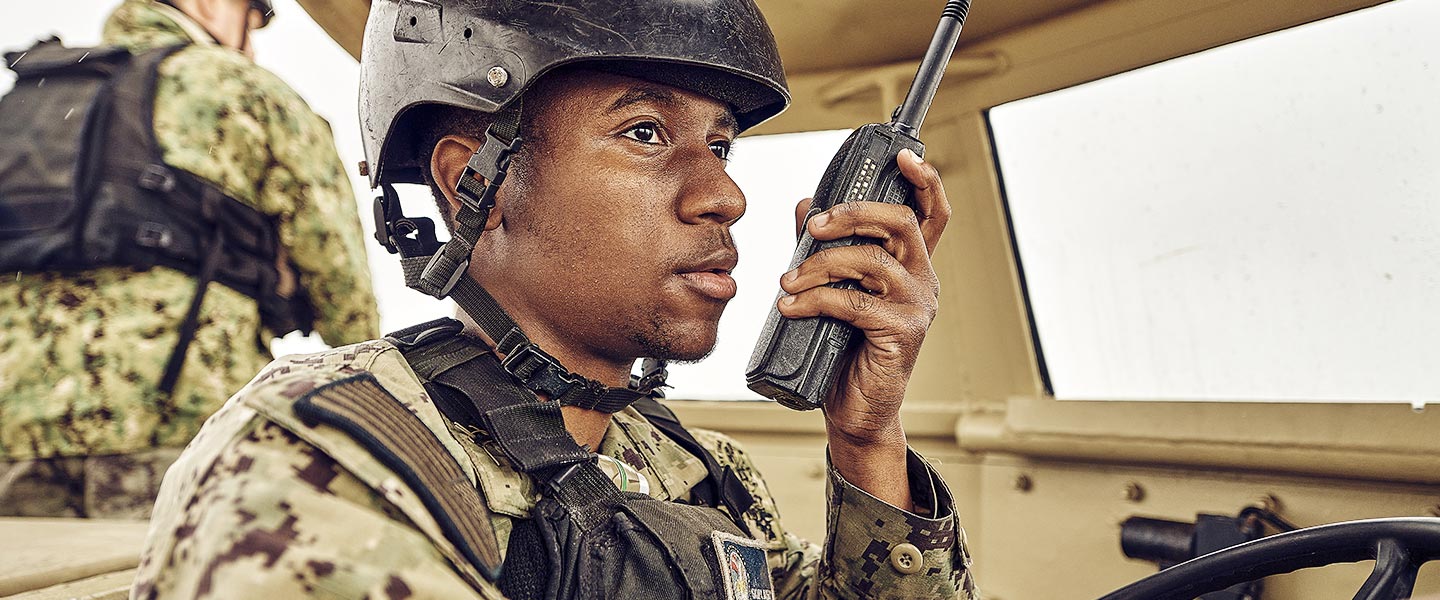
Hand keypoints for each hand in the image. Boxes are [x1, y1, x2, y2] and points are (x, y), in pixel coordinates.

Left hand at [777, 149, 949, 505]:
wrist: (853, 410)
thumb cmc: (843, 350)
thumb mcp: (831, 289)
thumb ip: (823, 247)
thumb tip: (805, 205)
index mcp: (910, 265)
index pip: (930, 214)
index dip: (924, 181)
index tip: (903, 156)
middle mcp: (923, 281)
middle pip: (899, 222)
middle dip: (852, 214)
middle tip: (812, 226)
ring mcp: (917, 307)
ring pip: (872, 261)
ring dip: (821, 264)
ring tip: (789, 280)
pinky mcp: (901, 333)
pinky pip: (855, 302)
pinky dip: (816, 299)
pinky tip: (791, 306)